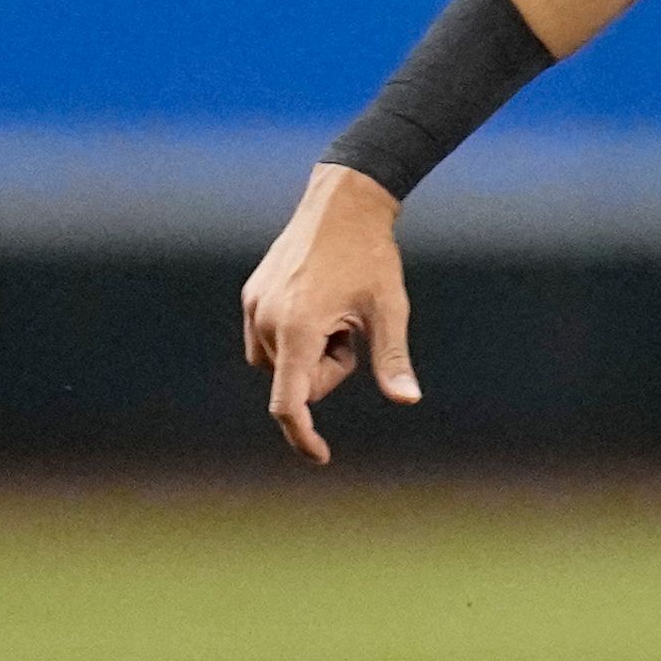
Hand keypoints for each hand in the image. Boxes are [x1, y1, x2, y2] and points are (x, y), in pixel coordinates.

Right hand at [239, 164, 416, 464]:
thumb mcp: (390, 310)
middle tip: (352, 330)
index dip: (303, 435)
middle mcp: (266, 320)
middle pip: (298, 382)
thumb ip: (392, 359)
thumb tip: (408, 400)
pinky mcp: (252, 295)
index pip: (289, 402)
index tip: (320, 456)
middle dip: (329, 369)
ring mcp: (254, 306)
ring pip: (283, 364)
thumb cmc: (371, 257)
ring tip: (336, 312)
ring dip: (313, 353)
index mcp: (298, 328)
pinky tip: (320, 304)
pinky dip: (298, 338)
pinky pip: (271, 342)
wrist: (343, 204)